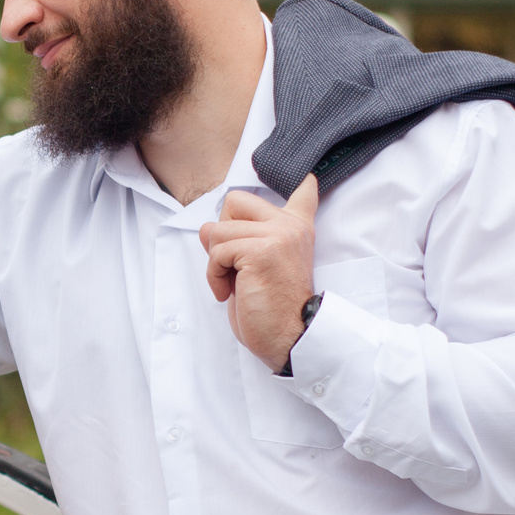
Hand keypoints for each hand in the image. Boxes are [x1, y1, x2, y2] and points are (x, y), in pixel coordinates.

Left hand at [199, 174, 321, 371]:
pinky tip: (228, 292)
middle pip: (234, 200)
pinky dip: (214, 275)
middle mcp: (290, 226)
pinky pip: (217, 251)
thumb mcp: (254, 265)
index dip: (302, 183)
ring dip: (215, 261)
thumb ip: (239, 239)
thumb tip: (206, 226)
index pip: (303, 192)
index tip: (308, 177)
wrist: (287, 338)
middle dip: (222, 233)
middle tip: (236, 263)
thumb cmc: (269, 308)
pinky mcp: (261, 251)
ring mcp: (278, 235)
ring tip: (233, 283)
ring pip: (218, 230)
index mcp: (296, 228)